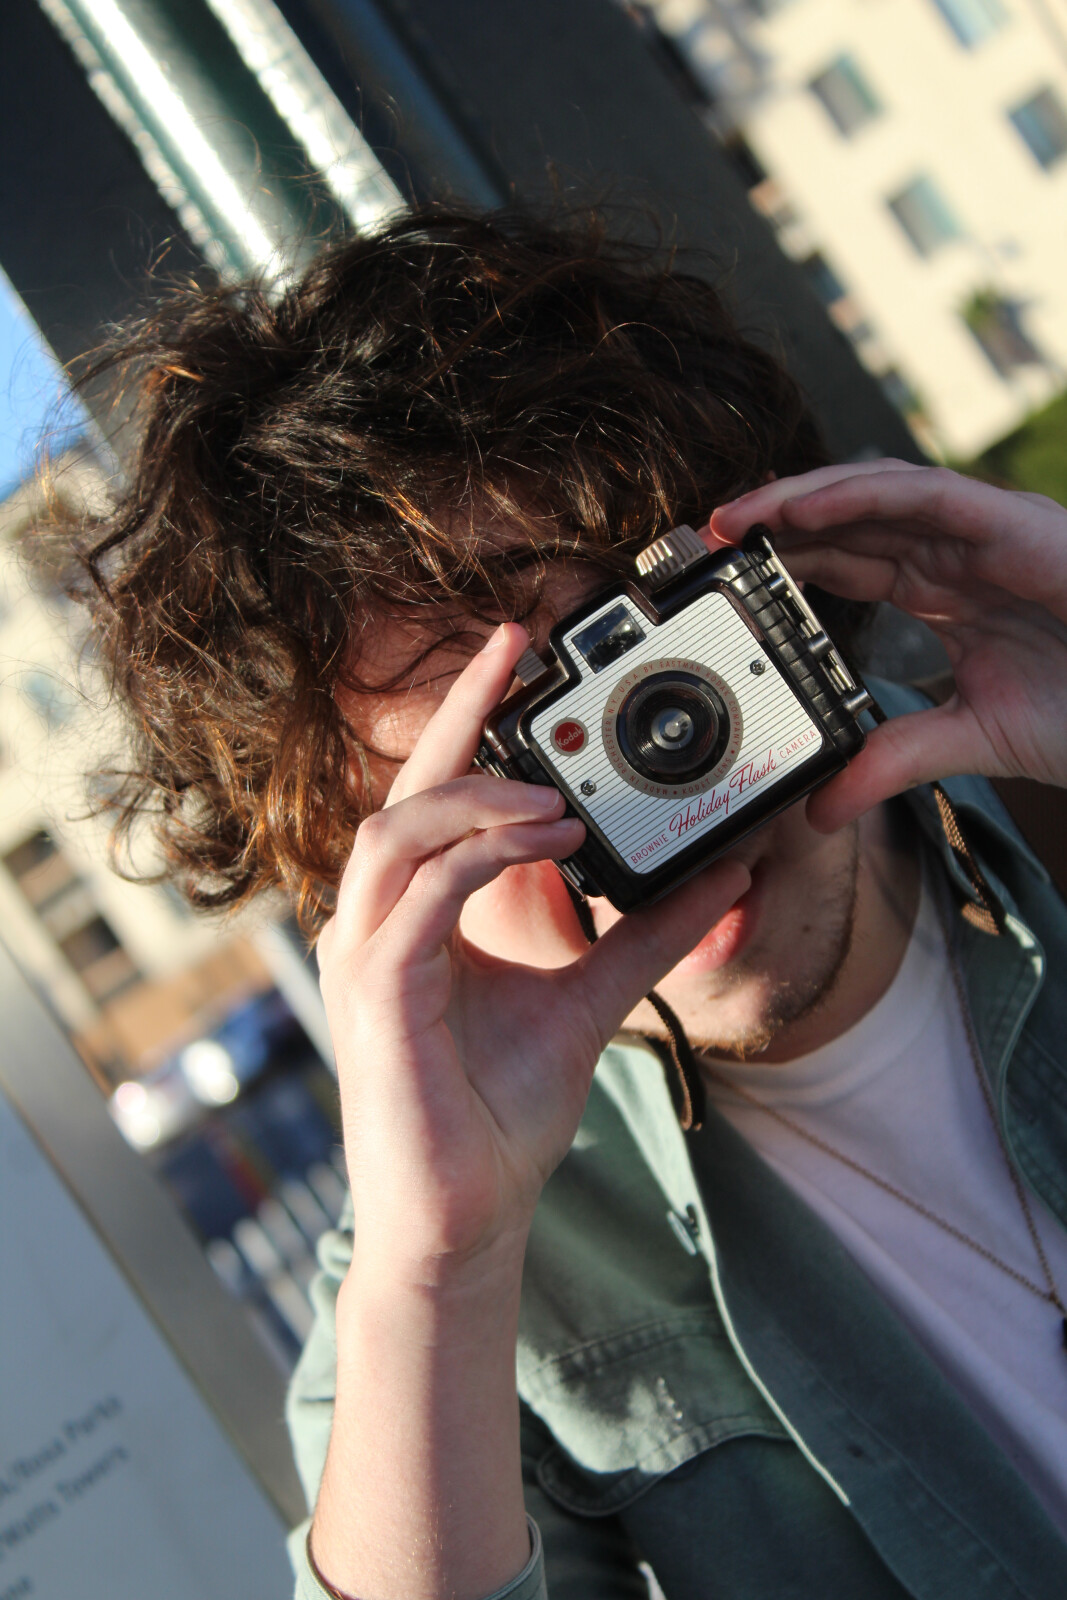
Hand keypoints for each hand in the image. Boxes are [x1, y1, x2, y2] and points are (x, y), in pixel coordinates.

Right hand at [317, 622, 749, 1282]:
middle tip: (519, 658)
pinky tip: (545, 842)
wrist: (469, 1214)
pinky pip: (416, 901)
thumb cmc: (501, 1112)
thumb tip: (723, 874)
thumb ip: (648, 935)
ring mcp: (367, 958)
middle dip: (460, 717)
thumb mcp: (592, 999)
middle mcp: (380, 923)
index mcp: (418, 915)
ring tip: (559, 798)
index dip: (469, 718)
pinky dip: (478, 860)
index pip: (435, 796)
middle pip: (404, 793)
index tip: (516, 650)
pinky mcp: (377, 997)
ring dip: (477, 799)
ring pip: (397, 835)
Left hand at [709, 460, 1066, 830]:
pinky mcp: (1010, 522)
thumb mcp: (969, 739)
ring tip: (733, 519)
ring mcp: (983, 530)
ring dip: (797, 501)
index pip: (846, 564)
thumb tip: (821, 808)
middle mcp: (955, 552)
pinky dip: (855, 494)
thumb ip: (893, 761)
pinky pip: (920, 493)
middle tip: (701, 542)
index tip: (720, 584)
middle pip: (846, 521)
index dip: (782, 566)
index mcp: (944, 591)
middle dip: (772, 527)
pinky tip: (799, 509)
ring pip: (872, 494)